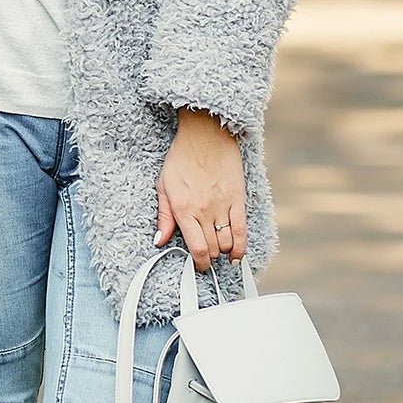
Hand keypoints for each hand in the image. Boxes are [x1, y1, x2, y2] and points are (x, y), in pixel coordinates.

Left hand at [154, 108, 247, 270]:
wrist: (205, 135)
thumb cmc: (181, 159)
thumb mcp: (163, 187)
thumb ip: (164, 217)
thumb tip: (159, 241)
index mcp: (184, 210)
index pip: (196, 247)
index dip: (199, 262)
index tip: (198, 266)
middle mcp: (205, 211)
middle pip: (212, 248)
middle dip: (209, 259)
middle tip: (206, 261)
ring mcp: (223, 205)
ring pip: (227, 241)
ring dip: (223, 252)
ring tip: (219, 254)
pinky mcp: (238, 198)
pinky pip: (242, 227)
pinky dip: (241, 244)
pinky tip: (237, 255)